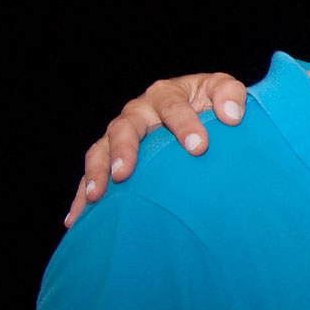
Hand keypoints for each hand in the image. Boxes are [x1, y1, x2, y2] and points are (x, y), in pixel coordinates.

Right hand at [66, 73, 247, 227]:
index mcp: (167, 94)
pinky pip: (93, 174)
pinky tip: (77, 219)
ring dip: (97, 172)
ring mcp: (121, 134)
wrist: (199, 111)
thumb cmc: (211, 103)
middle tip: (126, 173)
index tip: (198, 147)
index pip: (173, 107)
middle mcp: (139, 112)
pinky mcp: (112, 156)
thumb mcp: (222, 90)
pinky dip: (82, 196)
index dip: (184, 125)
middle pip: (125, 128)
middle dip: (124, 150)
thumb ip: (230, 95)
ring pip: (101, 150)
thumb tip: (231, 116)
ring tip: (96, 196)